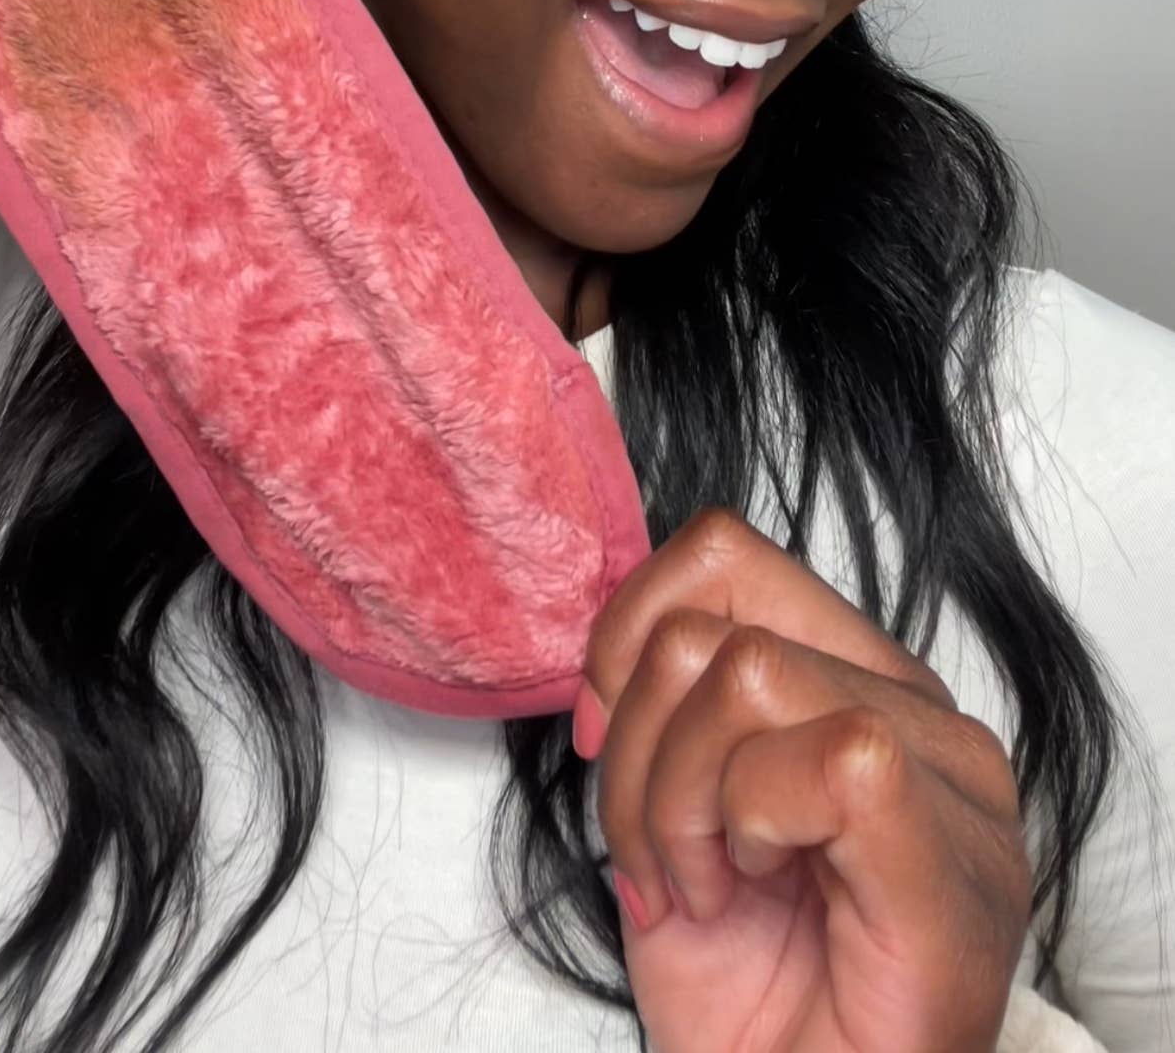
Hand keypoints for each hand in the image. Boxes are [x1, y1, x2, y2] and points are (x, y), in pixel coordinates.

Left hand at [574, 509, 1032, 1052]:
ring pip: (745, 674)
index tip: (600, 738)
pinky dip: (745, 825)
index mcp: (857, 679)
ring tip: (708, 888)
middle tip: (661, 855)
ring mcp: (949, 776)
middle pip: (714, 617)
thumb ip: (662, 707)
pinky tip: (751, 893)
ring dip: (677, 802)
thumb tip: (606, 653)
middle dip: (636, 746)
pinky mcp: (953, 850)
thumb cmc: (756, 1000)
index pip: (722, 554)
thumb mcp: (676, 816)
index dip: (627, 635)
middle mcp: (914, 707)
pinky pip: (831, 756)